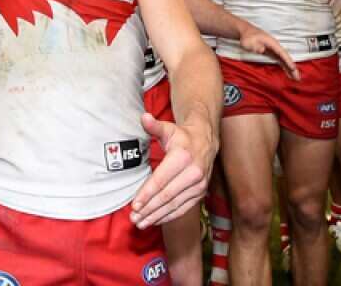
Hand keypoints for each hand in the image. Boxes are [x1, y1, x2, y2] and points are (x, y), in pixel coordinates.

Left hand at [130, 112, 213, 228]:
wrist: (206, 141)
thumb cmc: (182, 136)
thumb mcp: (168, 128)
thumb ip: (154, 126)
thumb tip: (143, 117)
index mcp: (182, 157)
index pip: (161, 180)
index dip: (146, 194)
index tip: (134, 205)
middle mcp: (193, 172)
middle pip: (167, 195)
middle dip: (149, 209)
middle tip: (134, 218)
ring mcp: (199, 185)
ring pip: (175, 204)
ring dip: (157, 216)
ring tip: (141, 223)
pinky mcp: (201, 193)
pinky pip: (183, 208)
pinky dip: (169, 216)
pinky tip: (156, 220)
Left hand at [238, 22, 299, 80]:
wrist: (246, 33)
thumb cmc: (248, 37)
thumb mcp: (249, 41)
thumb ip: (255, 46)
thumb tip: (262, 50)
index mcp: (272, 43)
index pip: (282, 53)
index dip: (288, 61)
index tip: (293, 68)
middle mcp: (275, 47)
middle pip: (285, 58)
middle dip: (292, 68)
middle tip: (297, 78)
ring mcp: (274, 51)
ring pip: (284, 61)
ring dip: (290, 69)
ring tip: (296, 78)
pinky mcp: (272, 54)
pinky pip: (280, 61)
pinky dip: (285, 67)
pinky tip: (288, 73)